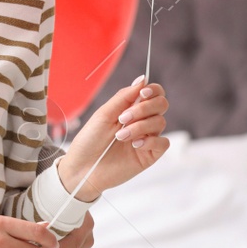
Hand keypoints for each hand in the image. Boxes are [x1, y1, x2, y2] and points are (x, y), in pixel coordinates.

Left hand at [56, 76, 170, 200]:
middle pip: (161, 105)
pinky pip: (163, 143)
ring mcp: (147, 138)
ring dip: (140, 126)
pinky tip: (134, 145)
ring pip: (160, 122)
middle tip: (123, 119)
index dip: (152, 90)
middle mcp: (142, 121)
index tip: (142, 93)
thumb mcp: (103, 114)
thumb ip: (124, 97)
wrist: (83, 168)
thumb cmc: (90, 140)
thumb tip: (142, 79)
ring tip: (121, 136)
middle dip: (144, 108)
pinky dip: (150, 141)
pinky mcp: (150, 155)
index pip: (153, 93)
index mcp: (131, 109)